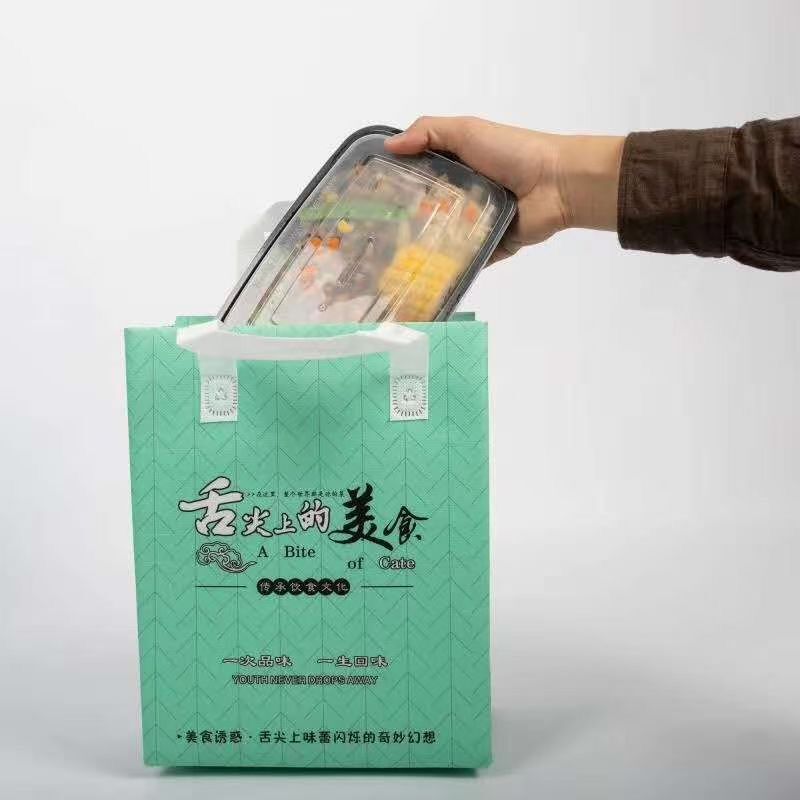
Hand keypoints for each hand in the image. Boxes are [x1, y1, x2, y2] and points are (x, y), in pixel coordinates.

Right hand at [385, 116, 624, 262]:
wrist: (557, 183)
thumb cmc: (513, 152)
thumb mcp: (467, 130)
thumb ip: (428, 132)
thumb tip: (389, 146)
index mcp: (456, 167)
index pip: (418, 177)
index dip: (395, 184)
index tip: (368, 196)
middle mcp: (463, 196)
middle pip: (426, 211)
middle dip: (403, 222)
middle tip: (374, 235)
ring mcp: (475, 225)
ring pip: (442, 240)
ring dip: (422, 249)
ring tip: (390, 262)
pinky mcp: (489, 248)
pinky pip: (465, 262)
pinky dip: (449, 270)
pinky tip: (421, 279)